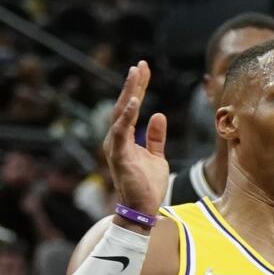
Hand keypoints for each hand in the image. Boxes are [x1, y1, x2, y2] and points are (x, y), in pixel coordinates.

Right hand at [102, 61, 167, 216]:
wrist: (143, 209)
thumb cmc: (147, 185)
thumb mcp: (156, 156)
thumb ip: (155, 137)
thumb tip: (157, 115)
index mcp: (124, 138)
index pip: (131, 107)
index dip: (138, 88)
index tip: (143, 69)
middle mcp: (116, 139)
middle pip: (123, 105)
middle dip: (132, 84)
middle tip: (140, 65)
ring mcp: (115, 146)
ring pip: (120, 113)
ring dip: (129, 93)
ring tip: (136, 74)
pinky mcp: (119, 155)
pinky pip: (122, 131)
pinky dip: (127, 116)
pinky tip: (135, 102)